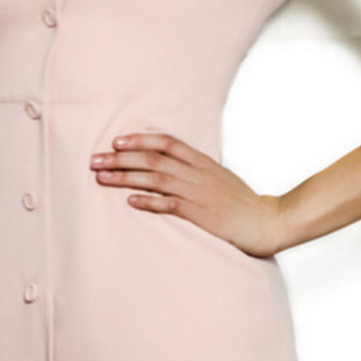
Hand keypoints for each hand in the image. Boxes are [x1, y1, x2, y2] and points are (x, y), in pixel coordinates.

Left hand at [88, 132, 290, 257]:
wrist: (265, 221)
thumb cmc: (241, 202)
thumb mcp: (219, 178)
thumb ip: (196, 171)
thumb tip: (172, 167)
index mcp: (202, 161)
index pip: (167, 142)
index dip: (140, 139)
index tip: (116, 141)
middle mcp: (197, 173)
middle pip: (153, 158)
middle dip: (120, 158)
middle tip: (94, 160)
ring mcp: (198, 193)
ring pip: (155, 179)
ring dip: (125, 177)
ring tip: (101, 178)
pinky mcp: (200, 214)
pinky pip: (169, 205)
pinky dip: (148, 202)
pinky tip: (129, 201)